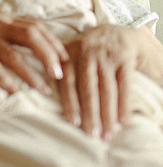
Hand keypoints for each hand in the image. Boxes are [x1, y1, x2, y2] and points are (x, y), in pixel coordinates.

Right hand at [0, 13, 67, 94]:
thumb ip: (9, 30)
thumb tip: (35, 44)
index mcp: (4, 18)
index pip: (36, 27)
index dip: (53, 42)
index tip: (65, 58)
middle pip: (30, 36)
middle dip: (48, 55)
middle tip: (59, 74)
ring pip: (13, 55)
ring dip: (30, 73)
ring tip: (42, 89)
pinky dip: (3, 78)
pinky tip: (12, 90)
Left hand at [58, 24, 138, 140]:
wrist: (114, 31)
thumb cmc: (85, 50)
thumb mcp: (67, 53)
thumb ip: (56, 69)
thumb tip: (42, 94)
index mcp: (67, 54)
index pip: (68, 82)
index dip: (71, 103)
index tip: (73, 123)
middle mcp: (86, 53)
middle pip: (88, 88)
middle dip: (90, 113)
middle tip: (92, 135)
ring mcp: (106, 56)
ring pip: (107, 89)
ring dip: (108, 114)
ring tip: (108, 133)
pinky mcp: (124, 58)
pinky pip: (125, 85)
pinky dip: (124, 104)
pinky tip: (123, 120)